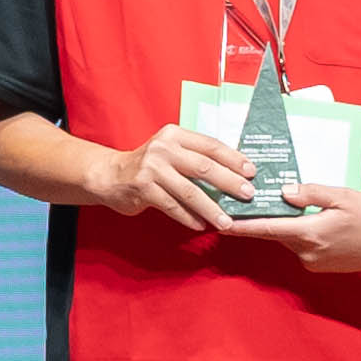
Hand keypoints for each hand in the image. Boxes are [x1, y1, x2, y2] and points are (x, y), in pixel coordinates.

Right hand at [103, 116, 274, 230]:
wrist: (109, 175)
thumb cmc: (148, 165)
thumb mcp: (170, 151)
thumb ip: (194, 156)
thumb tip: (233, 174)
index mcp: (174, 135)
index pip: (210, 145)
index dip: (233, 158)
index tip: (252, 171)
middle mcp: (163, 148)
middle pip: (204, 167)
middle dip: (229, 182)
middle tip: (248, 195)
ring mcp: (152, 169)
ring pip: (190, 192)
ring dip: (211, 209)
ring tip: (227, 222)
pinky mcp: (143, 188)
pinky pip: (173, 207)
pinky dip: (189, 218)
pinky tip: (201, 226)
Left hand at [235, 183, 360, 280]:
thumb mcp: (342, 196)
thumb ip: (310, 193)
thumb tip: (283, 192)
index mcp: (311, 233)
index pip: (268, 228)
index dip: (242, 226)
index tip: (220, 222)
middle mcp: (308, 252)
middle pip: (274, 233)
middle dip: (260, 219)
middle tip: (243, 201)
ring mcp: (313, 261)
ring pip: (286, 239)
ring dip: (280, 225)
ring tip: (277, 205)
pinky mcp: (318, 265)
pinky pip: (298, 246)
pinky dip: (295, 233)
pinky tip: (304, 220)